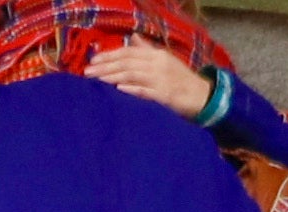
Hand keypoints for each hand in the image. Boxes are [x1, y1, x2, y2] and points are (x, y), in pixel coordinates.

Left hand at [94, 36, 210, 113]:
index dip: (110, 55)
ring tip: (97, 80)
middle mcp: (157, 64)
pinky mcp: (165, 95)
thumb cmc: (180, 79)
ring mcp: (161, 79)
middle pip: (127, 63)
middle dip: (105, 67)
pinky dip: (132, 89)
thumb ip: (147, 50)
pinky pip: (145, 91)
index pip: (129, 52)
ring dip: (113, 77)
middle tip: (87, 72)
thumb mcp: (164, 60)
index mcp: (156, 55)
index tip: (93, 61)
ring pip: (133, 75)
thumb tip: (133, 39)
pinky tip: (119, 89)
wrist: (201, 96)